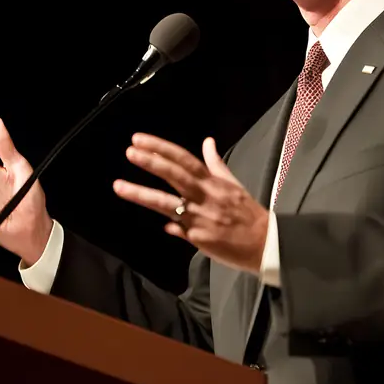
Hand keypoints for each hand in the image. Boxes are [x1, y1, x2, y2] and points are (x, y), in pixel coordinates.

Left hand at [113, 133, 269, 273]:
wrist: (265, 242)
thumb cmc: (247, 212)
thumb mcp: (233, 184)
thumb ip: (216, 164)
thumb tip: (207, 141)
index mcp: (213, 182)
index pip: (185, 159)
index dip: (162, 148)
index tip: (140, 140)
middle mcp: (205, 196)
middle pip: (175, 175)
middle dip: (152, 162)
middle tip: (130, 151)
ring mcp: (200, 217)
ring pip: (166, 203)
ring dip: (141, 194)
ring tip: (118, 186)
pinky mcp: (200, 238)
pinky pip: (179, 230)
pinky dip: (171, 226)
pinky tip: (162, 225)